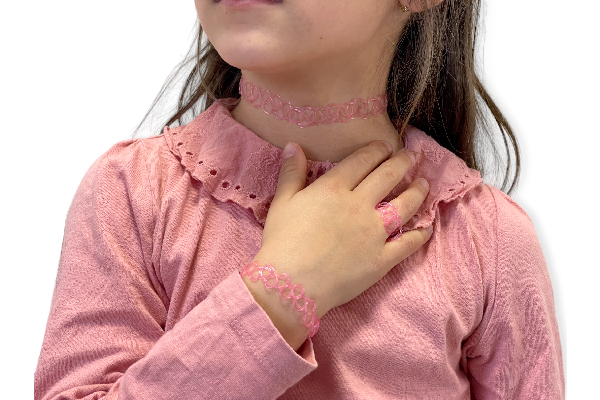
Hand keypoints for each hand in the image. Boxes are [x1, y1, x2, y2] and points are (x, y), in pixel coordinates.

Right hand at [253, 140, 430, 318]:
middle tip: (414, 155)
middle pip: (387, 177)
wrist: (290, 285)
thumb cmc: (281, 242)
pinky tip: (427, 227)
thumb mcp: (281, 203)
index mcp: (334, 188)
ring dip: (417, 191)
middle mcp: (359, 205)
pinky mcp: (381, 259)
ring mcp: (374, 233)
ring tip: (424, 183)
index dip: (378, 150)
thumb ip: (292, 173)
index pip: (362, 160)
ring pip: (404, 205)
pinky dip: (420, 235)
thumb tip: (294, 145)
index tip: (388, 145)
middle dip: (403, 162)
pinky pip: (407, 244)